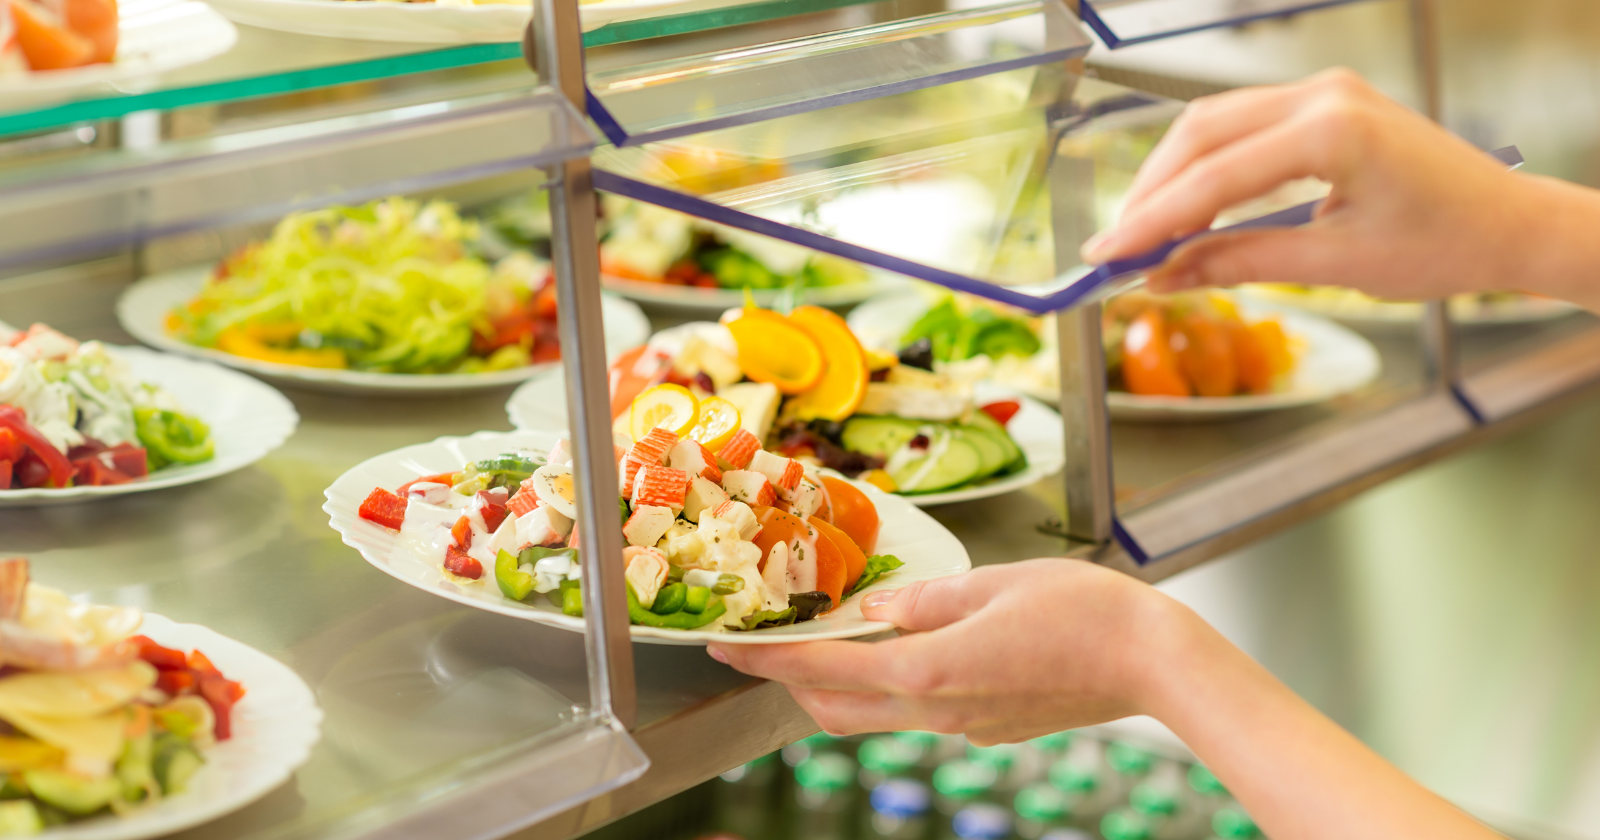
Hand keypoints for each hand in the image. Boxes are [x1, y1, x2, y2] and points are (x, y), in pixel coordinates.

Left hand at [706, 559, 1199, 743]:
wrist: (1156, 666)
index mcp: (929, 670)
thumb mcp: (994, 583)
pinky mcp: (990, 729)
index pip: (823, 672)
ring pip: (877, 715)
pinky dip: (894, 685)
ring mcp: (965, 727)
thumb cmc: (1086, 612)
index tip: (724, 650)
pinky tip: (909, 649)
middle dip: (794, 682)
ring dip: (843, 685)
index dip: (766, 662)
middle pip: (837, 710)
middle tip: (772, 645)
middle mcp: (938, 710)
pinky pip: (922, 710)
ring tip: (834, 641)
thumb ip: (924, 598)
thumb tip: (877, 607)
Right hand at [1080, 68, 1594, 303]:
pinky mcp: (1323, 104)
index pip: (1213, 177)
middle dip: (1149, 194)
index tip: (1107, 256)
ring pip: (1212, 125)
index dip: (1151, 220)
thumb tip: (1167, 276)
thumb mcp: (1338, 264)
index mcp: (1333, 130)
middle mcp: (1323, 95)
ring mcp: (1323, 92)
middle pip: (1199, 135)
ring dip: (1170, 178)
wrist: (1511, 224)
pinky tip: (1186, 210)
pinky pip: (1241, 127)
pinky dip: (1205, 168)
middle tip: (1112, 248)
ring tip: (1141, 235)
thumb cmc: (1446, 244)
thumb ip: (1242, 263)